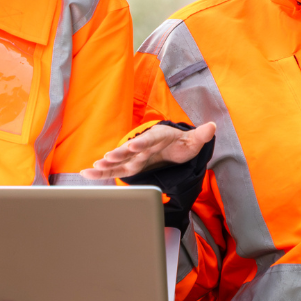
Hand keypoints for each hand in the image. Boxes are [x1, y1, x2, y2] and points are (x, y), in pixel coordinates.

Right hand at [80, 122, 216, 180]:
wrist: (174, 147)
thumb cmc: (183, 144)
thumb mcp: (194, 141)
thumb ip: (201, 135)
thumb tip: (212, 126)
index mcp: (158, 137)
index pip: (149, 139)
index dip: (141, 142)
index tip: (133, 146)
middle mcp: (144, 145)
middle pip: (130, 150)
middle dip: (119, 154)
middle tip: (108, 158)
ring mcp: (135, 155)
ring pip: (119, 160)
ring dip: (107, 163)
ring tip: (93, 168)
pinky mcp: (130, 164)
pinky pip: (115, 169)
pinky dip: (101, 171)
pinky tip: (87, 174)